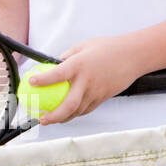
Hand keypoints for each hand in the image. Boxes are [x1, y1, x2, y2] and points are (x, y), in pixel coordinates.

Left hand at [27, 36, 142, 125]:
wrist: (134, 56)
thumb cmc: (109, 48)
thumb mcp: (84, 46)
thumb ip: (67, 57)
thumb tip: (53, 65)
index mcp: (80, 65)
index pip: (57, 75)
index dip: (42, 80)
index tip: (31, 82)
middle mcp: (87, 81)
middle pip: (68, 105)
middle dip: (52, 116)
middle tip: (41, 118)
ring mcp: (96, 91)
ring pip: (77, 111)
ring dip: (63, 118)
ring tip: (51, 119)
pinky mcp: (103, 97)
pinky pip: (87, 109)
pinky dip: (76, 112)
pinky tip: (69, 113)